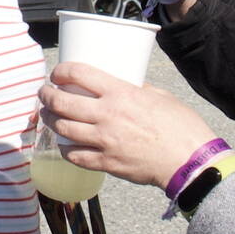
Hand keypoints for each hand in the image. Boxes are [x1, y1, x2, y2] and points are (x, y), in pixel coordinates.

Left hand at [39, 61, 217, 189]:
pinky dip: (65, 148)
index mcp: (121, 93)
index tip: (57, 73)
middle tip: (44, 93)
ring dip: (50, 120)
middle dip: (46, 95)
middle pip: (62, 102)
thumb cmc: (181, 127)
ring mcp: (104, 141)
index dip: (61, 71)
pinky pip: (75, 156)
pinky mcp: (106, 163)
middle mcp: (107, 115)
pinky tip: (64, 143)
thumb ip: (138, 90)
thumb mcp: (160, 97)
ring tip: (48, 115)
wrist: (190, 162)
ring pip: (63, 128)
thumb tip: (127, 87)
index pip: (79, 74)